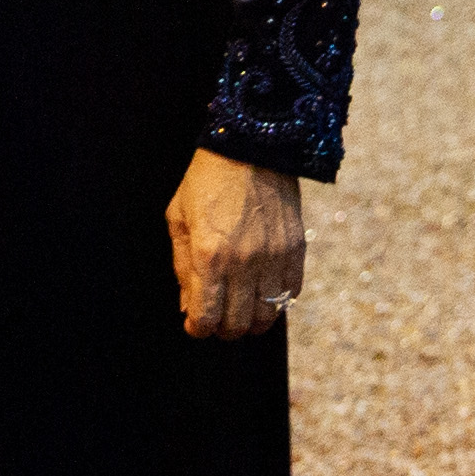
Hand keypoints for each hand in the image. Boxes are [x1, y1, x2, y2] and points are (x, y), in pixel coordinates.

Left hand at [169, 149, 305, 338]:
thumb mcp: (179, 218)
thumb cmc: (206, 180)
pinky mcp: (296, 249)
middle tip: (217, 319)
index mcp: (208, 255)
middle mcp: (243, 262)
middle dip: (223, 329)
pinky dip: (277, 300)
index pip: (205, 317)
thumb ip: (182, 266)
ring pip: (266, 316)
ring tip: (241, 310)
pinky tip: (263, 290)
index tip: (195, 324)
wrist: (250, 146)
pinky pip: (290, 293)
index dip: (198, 328)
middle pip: (237, 324)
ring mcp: (273, 257)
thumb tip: (188, 306)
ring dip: (251, 321)